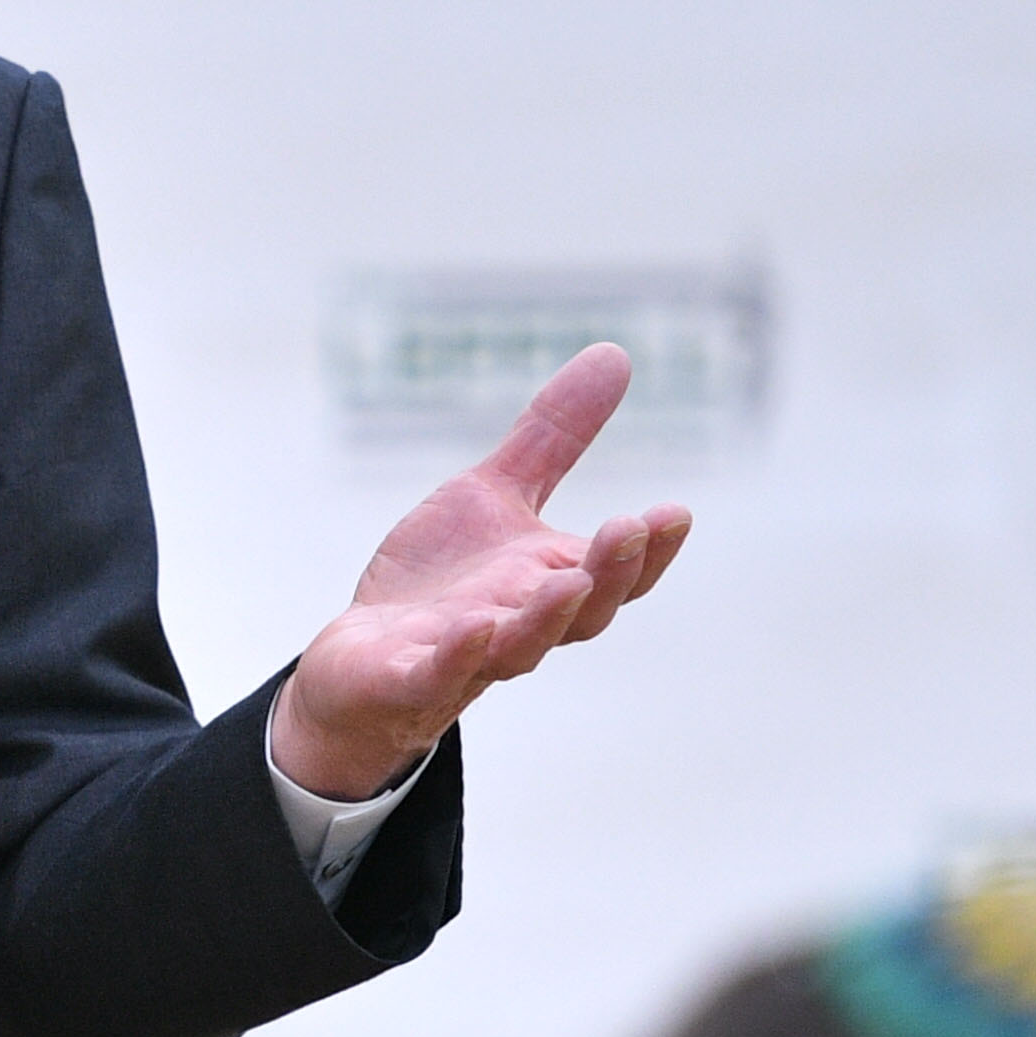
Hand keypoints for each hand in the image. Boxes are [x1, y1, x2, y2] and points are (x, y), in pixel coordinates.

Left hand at [269, 344, 689, 803]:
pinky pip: (438, 675)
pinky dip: (459, 656)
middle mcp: (520, 625)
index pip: (618, 577)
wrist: (360, 665)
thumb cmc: (440, 582)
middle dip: (611, 574)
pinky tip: (472, 627)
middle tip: (631, 529)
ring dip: (547, 618)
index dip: (650, 552)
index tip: (675, 513)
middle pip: (582, 613)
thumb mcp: (493, 495)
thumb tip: (616, 354)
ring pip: (520, 649)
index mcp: (550, 583)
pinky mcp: (407, 682)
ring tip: (569, 581)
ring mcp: (466, 658)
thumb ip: (553, 437)